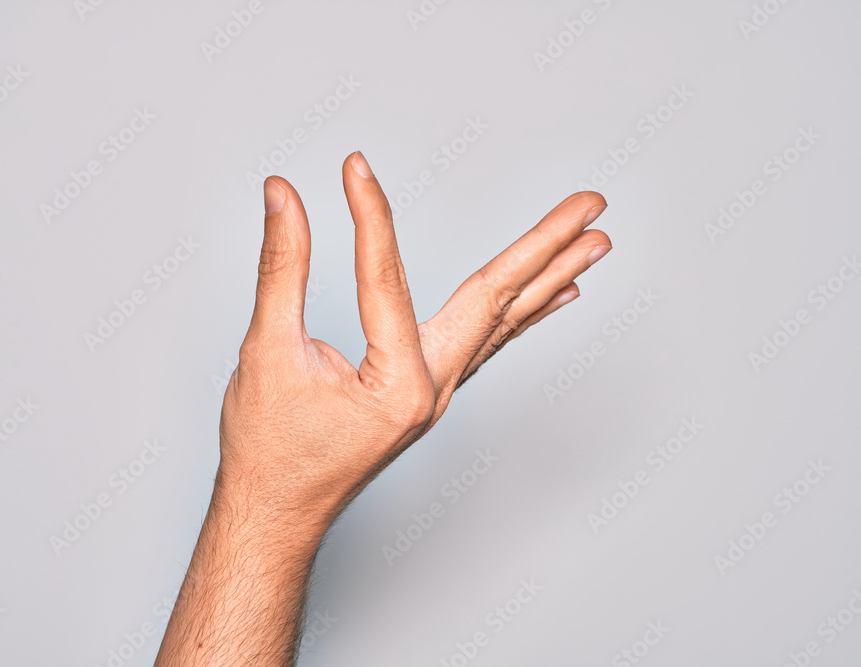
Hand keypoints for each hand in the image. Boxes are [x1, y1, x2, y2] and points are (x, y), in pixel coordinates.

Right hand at [216, 151, 610, 529]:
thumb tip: (283, 197)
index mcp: (397, 386)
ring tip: (595, 240)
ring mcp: (437, 395)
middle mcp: (433, 391)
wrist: (275, 516)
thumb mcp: (268, 352)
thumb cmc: (269, 450)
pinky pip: (488, 345)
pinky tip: (552, 295)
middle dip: (547, 246)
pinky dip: (523, 314)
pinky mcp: (429, 395)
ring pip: (502, 323)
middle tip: (594, 202)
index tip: (355, 169)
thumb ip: (281, 268)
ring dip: (549, 276)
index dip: (370, 216)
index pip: (388, 278)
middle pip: (496, 301)